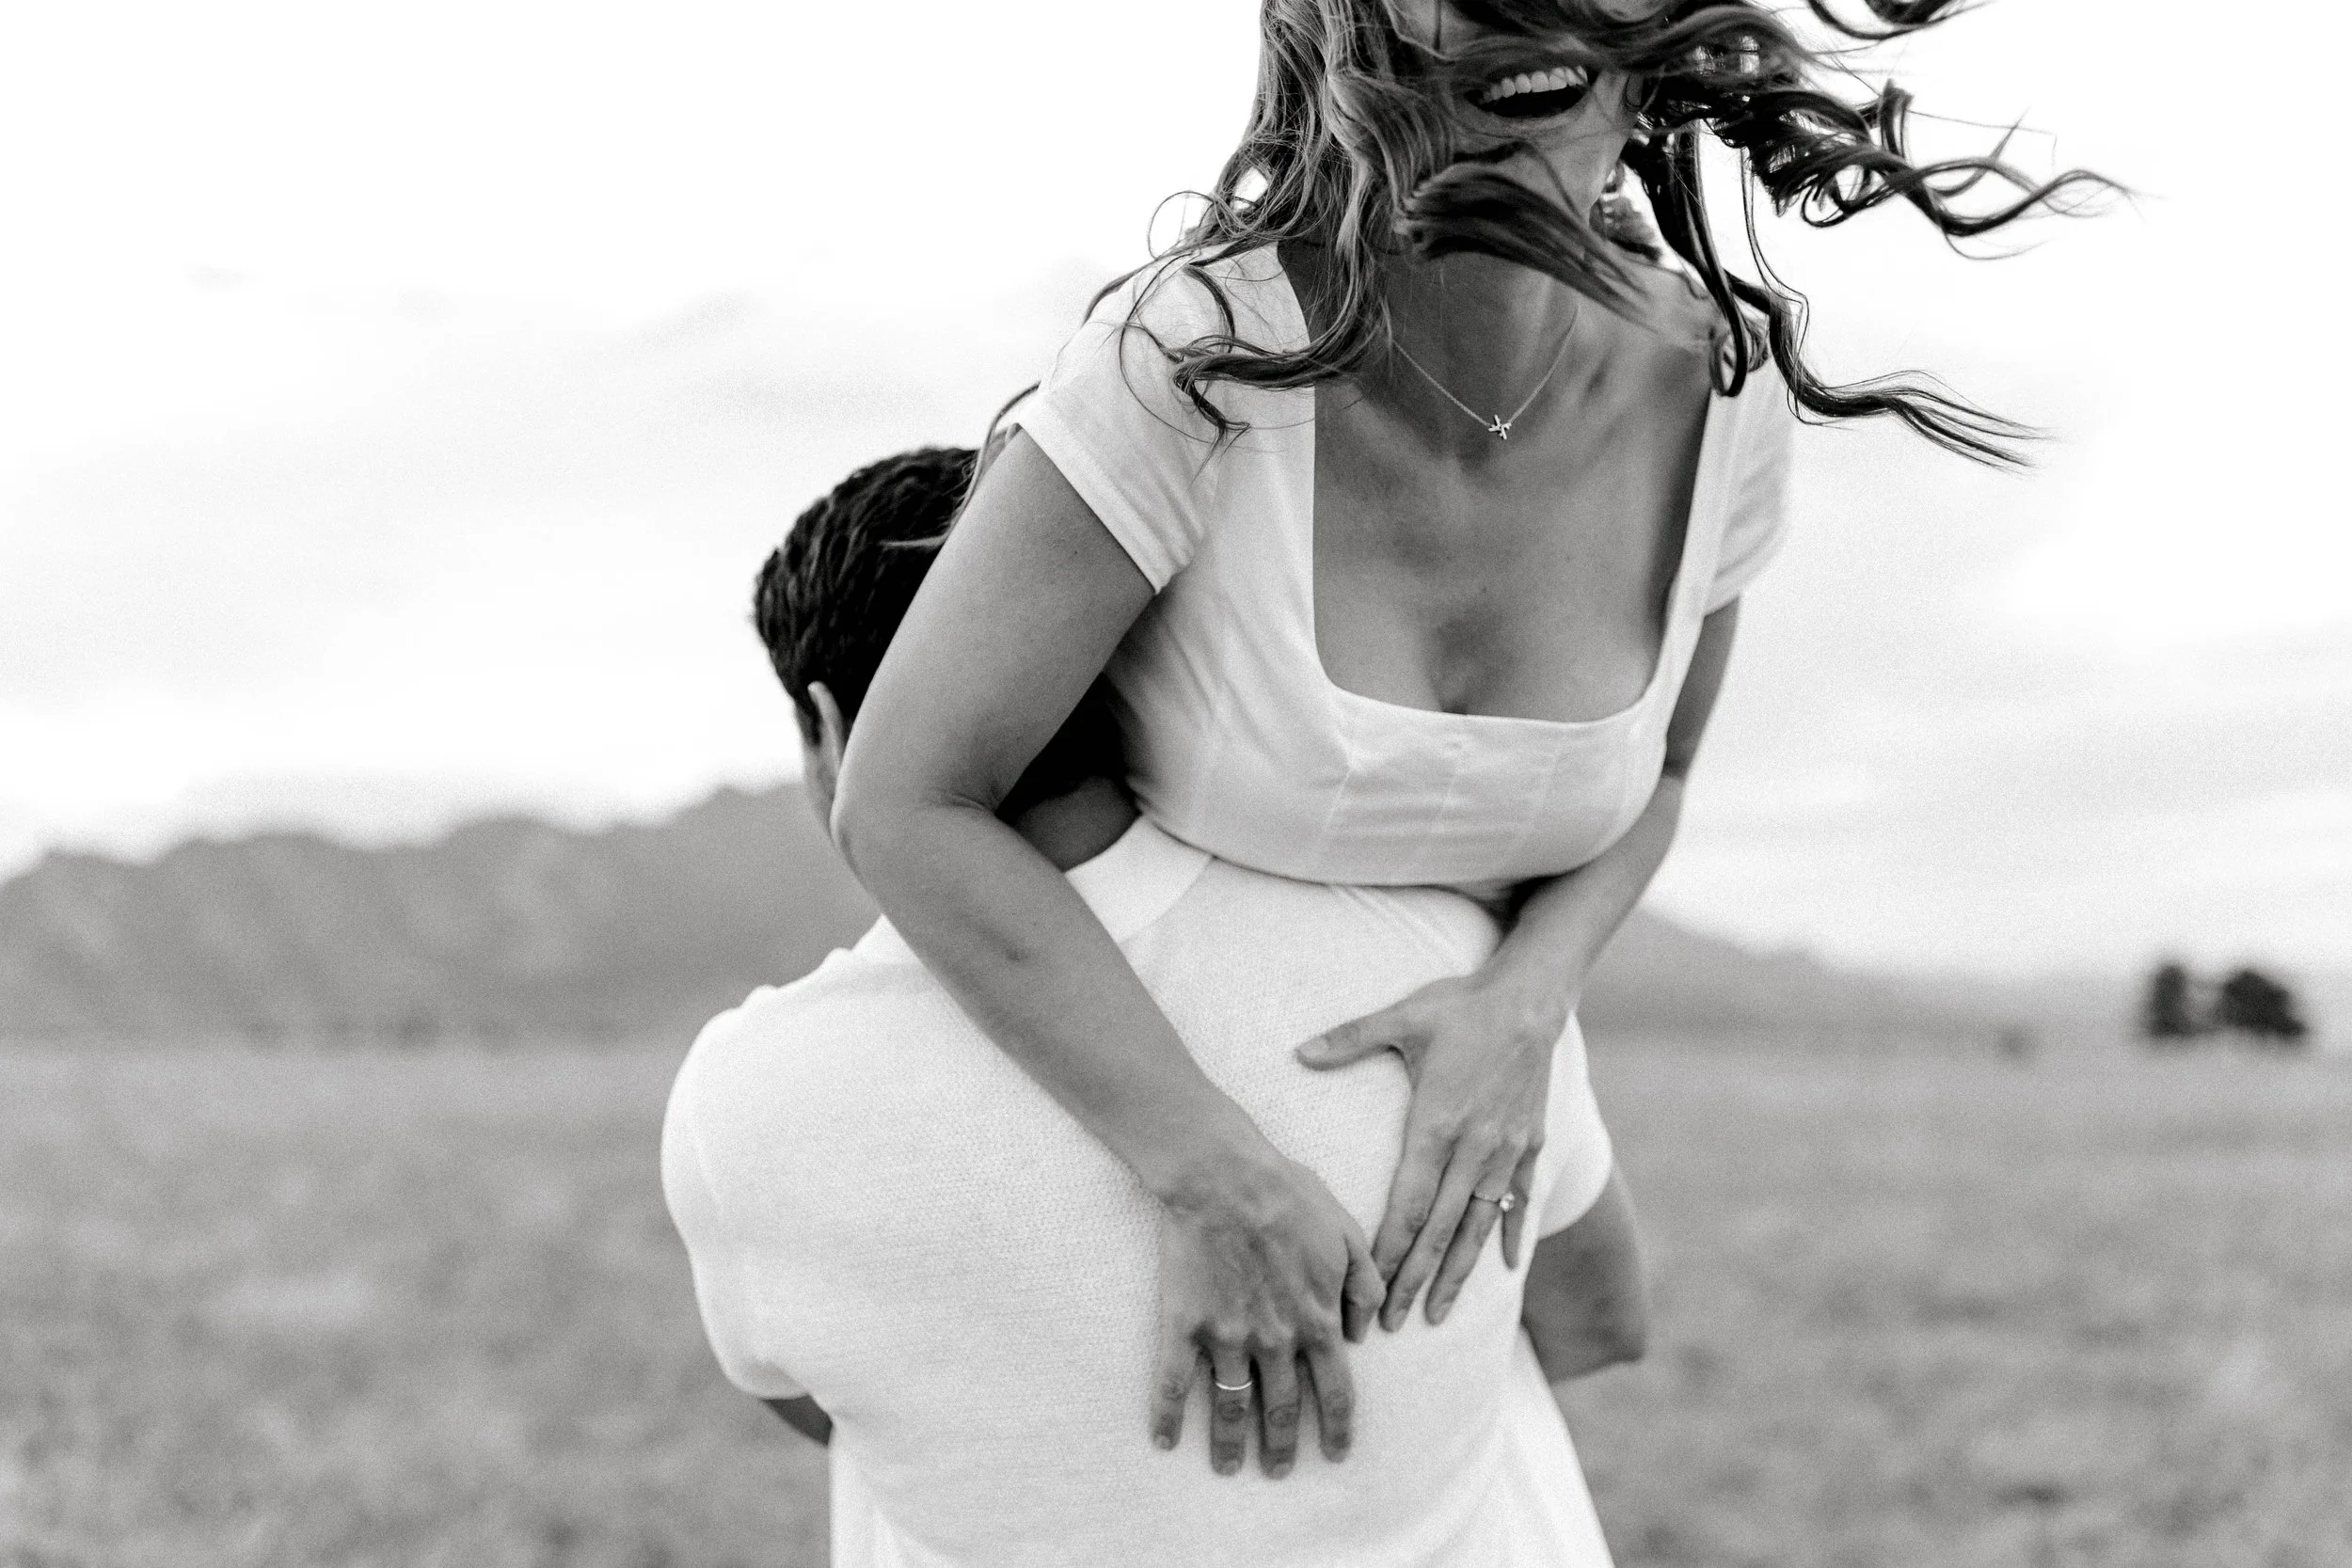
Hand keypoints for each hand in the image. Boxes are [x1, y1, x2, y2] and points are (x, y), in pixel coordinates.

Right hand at [1149, 1146, 1385, 1477]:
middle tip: (1278, 1472)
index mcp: (1318, 1320)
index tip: (1337, 1454)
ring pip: (1231, 1406)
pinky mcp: (1185, 1325)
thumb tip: (1366, 1333)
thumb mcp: (1349, 1234)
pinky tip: (1162, 1441)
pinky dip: (1166, 1416)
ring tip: (1228, 1469)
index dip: (1338, 1428)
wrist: (1225, 1176)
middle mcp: (1276, 1340)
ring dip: (1230, 1444)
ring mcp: (1227, 1336)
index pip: (1335, 1390)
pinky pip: (1172, 1382)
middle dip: (1282, 1447)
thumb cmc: (1289, 1195)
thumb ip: (1364, 1287)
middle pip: (1283, 1409)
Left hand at [1297, 972, 1562, 1329]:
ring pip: (1479, 1227)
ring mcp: (1506, 1151)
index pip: (1408, 1207)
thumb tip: (1296, 1053)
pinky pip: (1519, 1201)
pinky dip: (1511, 1235)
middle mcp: (1473, 1149)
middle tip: (1391, 1326)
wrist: (1532, 997)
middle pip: (1439, 1231)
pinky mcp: (1530, 1145)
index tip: (1369, 1294)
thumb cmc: (1460, 1007)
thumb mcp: (1401, 1017)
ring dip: (1458, 1273)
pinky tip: (1504, 1268)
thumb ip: (1348, 1039)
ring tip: (1438, 1314)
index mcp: (1436, 1126)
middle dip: (1414, 1282)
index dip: (1388, 1255)